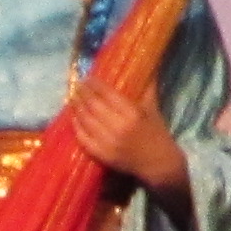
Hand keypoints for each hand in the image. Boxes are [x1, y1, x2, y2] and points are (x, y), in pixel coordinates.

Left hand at [67, 87, 188, 196]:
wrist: (158, 164)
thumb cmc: (157, 134)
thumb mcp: (154, 108)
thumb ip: (148, 87)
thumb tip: (147, 66)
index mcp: (132, 113)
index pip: (107, 94)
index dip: (95, 85)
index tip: (88, 77)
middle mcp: (118, 127)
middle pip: (93, 106)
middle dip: (83, 94)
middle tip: (77, 85)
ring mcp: (108, 142)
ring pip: (86, 121)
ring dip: (77, 108)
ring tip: (72, 98)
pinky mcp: (101, 155)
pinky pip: (83, 138)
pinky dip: (76, 127)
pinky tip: (74, 118)